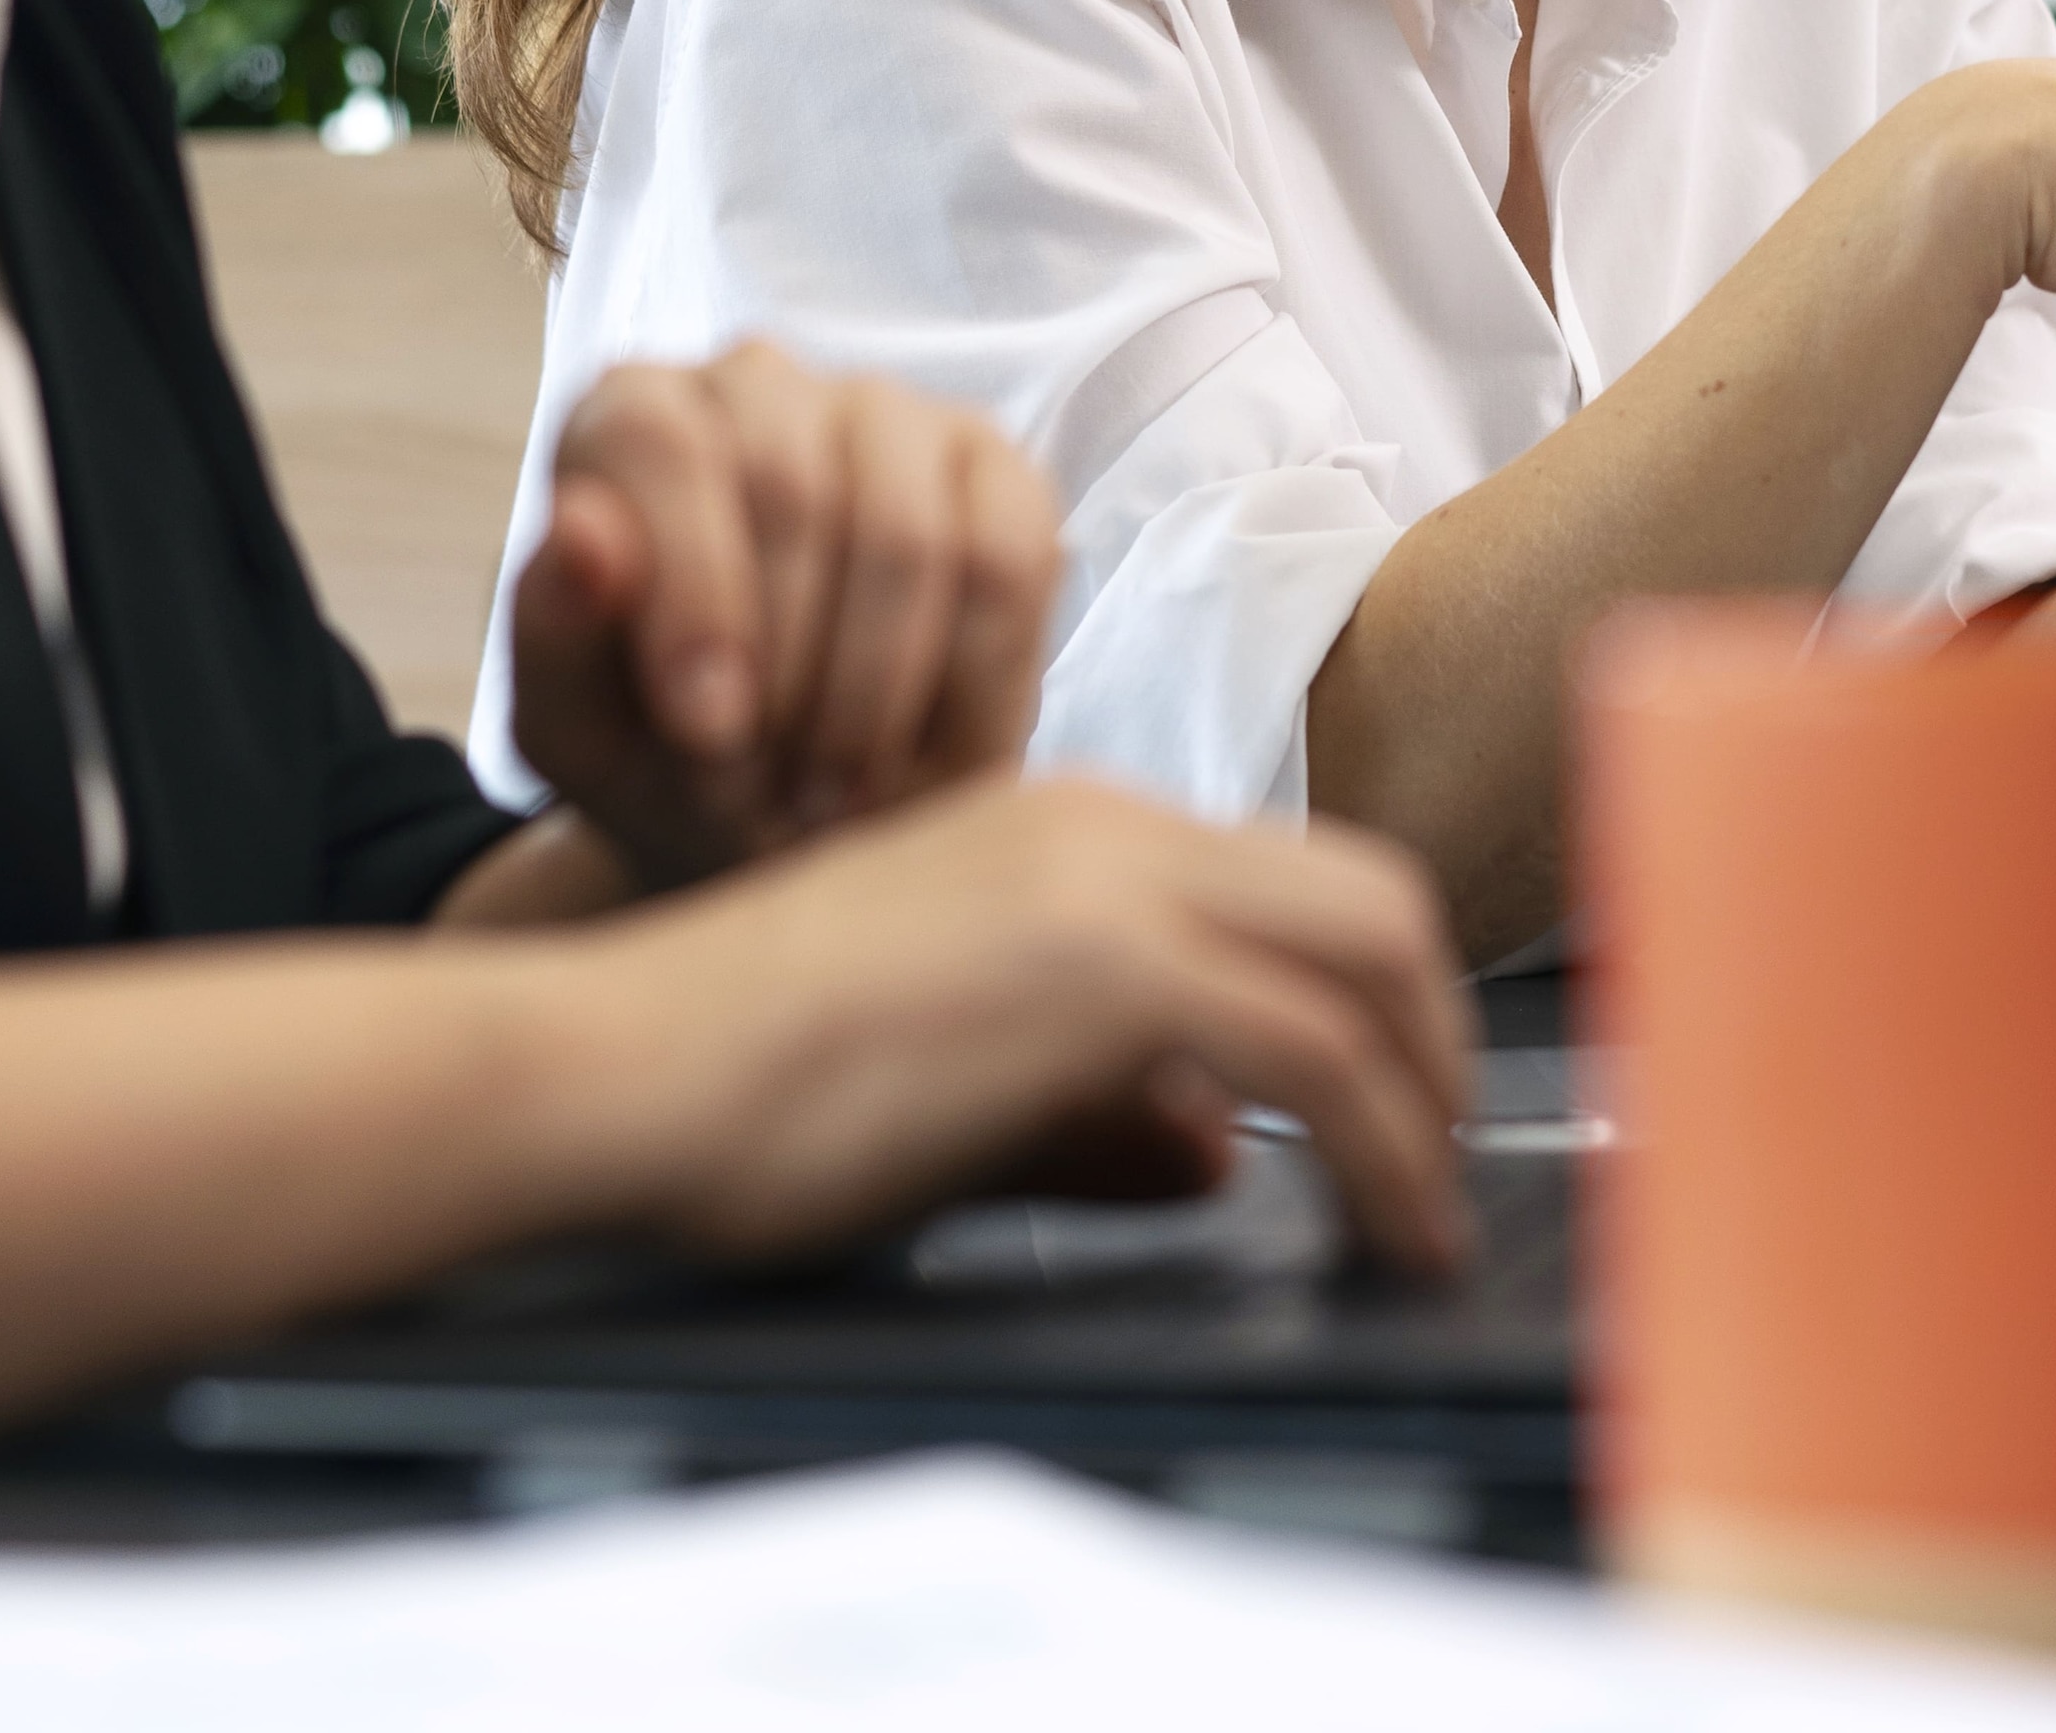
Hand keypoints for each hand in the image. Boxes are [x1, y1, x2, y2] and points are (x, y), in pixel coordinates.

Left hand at [510, 342, 1060, 888]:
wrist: (788, 815)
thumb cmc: (665, 756)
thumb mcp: (580, 735)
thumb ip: (556, 633)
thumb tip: (580, 527)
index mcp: (631, 416)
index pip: (658, 441)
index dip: (690, 586)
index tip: (707, 727)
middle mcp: (760, 384)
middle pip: (788, 485)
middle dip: (785, 666)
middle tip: (767, 792)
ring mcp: (892, 419)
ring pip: (904, 532)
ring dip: (871, 693)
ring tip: (833, 795)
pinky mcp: (1002, 477)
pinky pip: (1008, 564)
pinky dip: (971, 690)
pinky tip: (928, 766)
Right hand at [602, 778, 1474, 1276]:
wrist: (616, 1064)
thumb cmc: (737, 1088)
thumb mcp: (954, 1080)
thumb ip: (1099, 1108)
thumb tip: (1226, 1157)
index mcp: (1060, 826)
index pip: (1287, 881)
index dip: (1374, 995)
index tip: (1397, 1103)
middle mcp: (1103, 824)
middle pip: (1369, 893)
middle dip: (1439, 1032)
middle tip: (1439, 1157)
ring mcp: (1107, 878)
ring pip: (1373, 950)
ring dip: (1430, 1095)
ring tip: (1424, 1212)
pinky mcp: (1106, 966)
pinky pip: (1320, 1051)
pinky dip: (1388, 1147)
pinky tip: (1384, 1230)